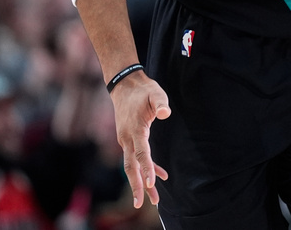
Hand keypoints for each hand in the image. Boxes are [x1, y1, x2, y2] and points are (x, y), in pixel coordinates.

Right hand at [110, 72, 170, 207]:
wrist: (125, 85)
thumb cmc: (143, 90)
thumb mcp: (155, 92)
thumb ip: (160, 102)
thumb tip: (165, 113)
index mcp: (135, 129)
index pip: (141, 153)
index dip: (147, 168)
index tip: (152, 183)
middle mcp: (127, 138)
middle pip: (132, 167)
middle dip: (138, 186)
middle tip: (142, 204)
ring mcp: (126, 140)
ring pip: (132, 166)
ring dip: (141, 183)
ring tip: (153, 200)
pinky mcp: (129, 140)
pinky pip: (137, 159)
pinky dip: (148, 168)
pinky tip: (160, 176)